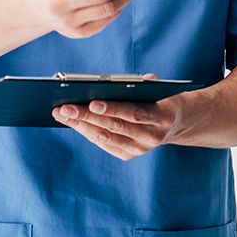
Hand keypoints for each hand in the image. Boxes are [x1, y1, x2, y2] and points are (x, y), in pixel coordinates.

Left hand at [55, 89, 184, 160]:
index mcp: (161, 117)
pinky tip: (72, 121)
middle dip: (87, 116)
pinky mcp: (128, 155)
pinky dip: (87, 132)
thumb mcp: (160, 88)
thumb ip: (148, 83)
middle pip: (114, 127)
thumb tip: (128, 81)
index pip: (134, 113)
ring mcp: (139, 149)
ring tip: (61, 114)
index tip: (92, 102)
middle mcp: (151, 137)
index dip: (113, 108)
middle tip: (64, 107)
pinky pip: (104, 143)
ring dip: (80, 125)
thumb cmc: (160, 98)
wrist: (175, 123)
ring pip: (105, 137)